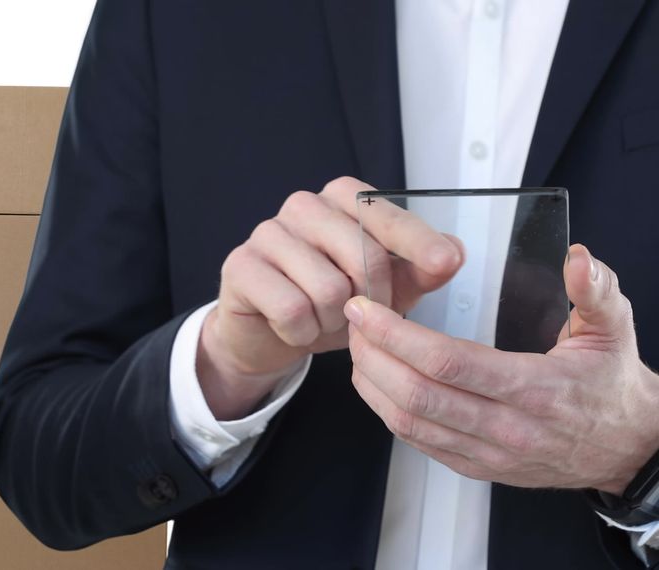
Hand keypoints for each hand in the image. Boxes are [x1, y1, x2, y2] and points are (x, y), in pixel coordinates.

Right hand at [198, 176, 463, 419]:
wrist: (270, 335)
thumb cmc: (331, 304)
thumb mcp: (387, 290)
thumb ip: (420, 270)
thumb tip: (454, 252)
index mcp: (341, 198)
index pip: (388, 215)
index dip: (419, 245)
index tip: (445, 264)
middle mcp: (304, 205)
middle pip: (363, 255)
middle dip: (374, 301)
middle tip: (363, 317)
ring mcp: (267, 232)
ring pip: (328, 288)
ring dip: (332, 321)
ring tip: (323, 321)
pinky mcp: (240, 265)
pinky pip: (291, 310)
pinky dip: (301, 333)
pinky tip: (294, 328)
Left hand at [346, 244, 658, 493]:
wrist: (627, 448)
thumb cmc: (611, 384)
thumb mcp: (615, 330)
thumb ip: (595, 291)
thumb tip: (577, 258)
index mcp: (535, 389)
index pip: (448, 362)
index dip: (397, 335)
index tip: (366, 308)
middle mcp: (506, 428)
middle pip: (416, 395)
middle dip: (371, 354)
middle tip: (352, 320)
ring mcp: (487, 453)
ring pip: (408, 423)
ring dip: (371, 382)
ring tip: (357, 344)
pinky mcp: (475, 467)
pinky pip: (416, 442)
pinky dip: (386, 409)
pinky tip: (374, 378)